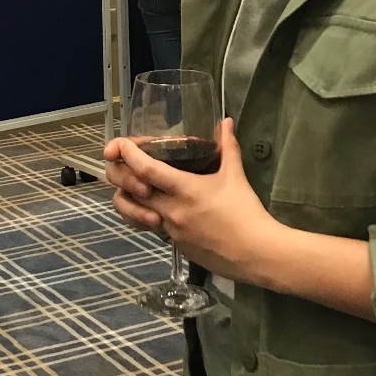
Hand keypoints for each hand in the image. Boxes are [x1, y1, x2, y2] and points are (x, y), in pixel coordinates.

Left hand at [103, 120, 277, 281]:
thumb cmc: (246, 212)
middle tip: (120, 161)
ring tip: (134, 187)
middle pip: (131, 190)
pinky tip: (155, 207)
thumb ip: (227, 147)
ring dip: (129, 199)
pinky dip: (147, 214)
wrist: (255, 254)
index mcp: (185, 190)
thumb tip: (226, 121)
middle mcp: (171, 210)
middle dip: (120, 173)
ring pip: (135, 213)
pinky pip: (151, 227)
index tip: (120, 144)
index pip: (146, 169)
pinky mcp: (175, 245)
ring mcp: (170, 230)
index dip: (129, 154)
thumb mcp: (236, 176)